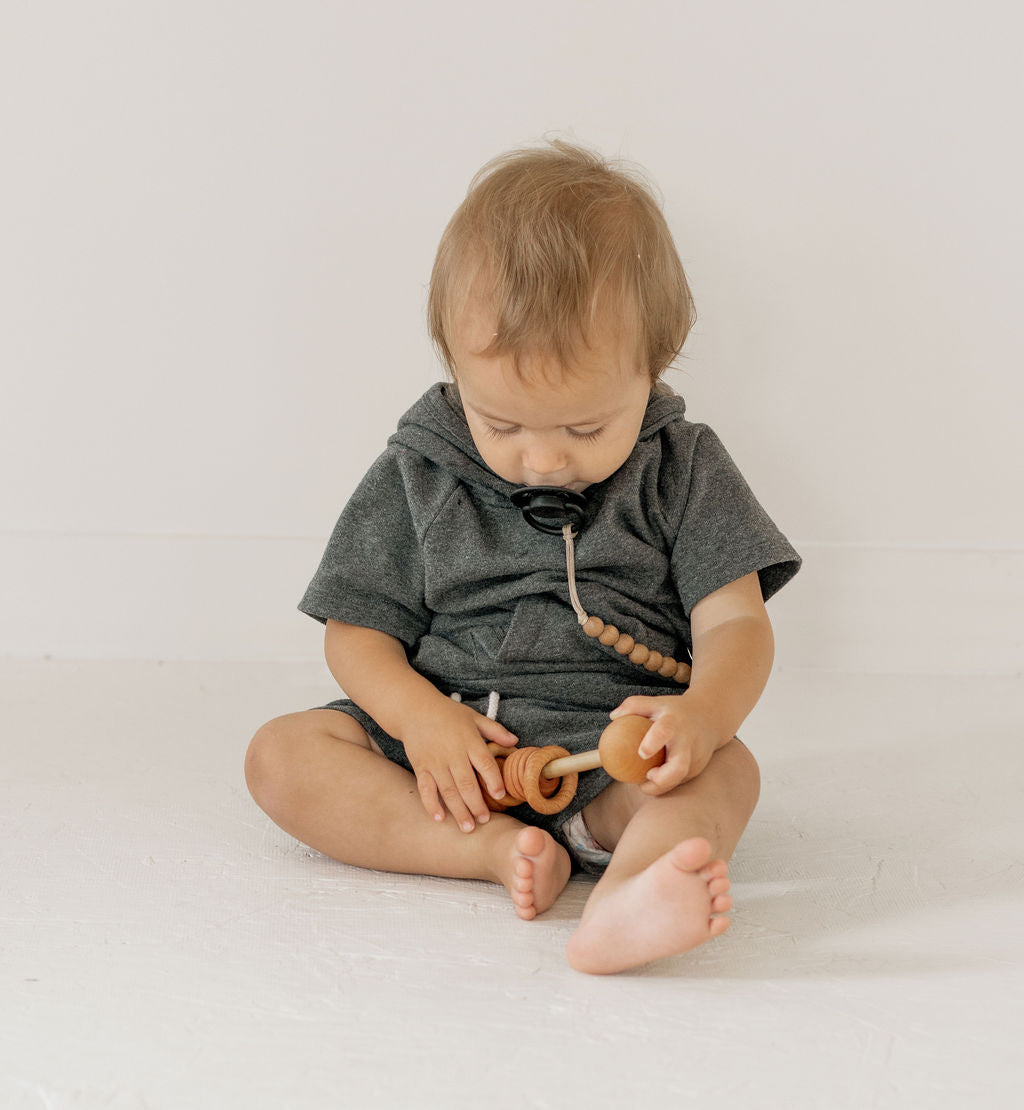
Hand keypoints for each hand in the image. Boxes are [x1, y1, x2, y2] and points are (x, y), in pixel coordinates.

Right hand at [400, 698, 517, 831]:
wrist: (415, 709)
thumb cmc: (448, 714)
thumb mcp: (474, 717)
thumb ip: (495, 730)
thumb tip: (516, 742)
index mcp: (469, 741)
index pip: (484, 763)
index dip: (493, 780)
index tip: (501, 795)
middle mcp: (452, 753)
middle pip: (466, 783)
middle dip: (476, 805)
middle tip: (485, 821)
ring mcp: (435, 762)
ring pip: (448, 791)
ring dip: (458, 811)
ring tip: (468, 828)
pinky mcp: (421, 767)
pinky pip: (426, 789)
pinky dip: (432, 804)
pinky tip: (440, 818)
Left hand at [609, 694, 727, 794]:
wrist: (711, 717)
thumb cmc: (675, 711)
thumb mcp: (656, 702)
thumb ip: (633, 706)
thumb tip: (613, 717)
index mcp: (674, 723)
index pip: (664, 731)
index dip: (653, 742)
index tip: (642, 753)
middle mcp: (687, 743)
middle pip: (679, 768)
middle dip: (661, 780)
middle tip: (645, 779)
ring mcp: (695, 759)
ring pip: (678, 780)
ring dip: (660, 786)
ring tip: (646, 782)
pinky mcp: (696, 771)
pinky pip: (678, 782)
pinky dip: (665, 784)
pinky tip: (656, 778)